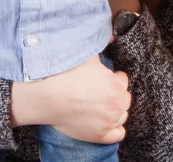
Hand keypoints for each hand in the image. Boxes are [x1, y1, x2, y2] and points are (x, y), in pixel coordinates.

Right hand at [10, 54, 130, 143]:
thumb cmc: (67, 75)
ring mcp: (109, 122)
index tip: (103, 76)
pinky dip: (115, 128)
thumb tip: (113, 36)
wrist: (48, 97)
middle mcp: (116, 105)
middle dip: (115, 92)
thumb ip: (102, 44)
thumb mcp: (87, 55)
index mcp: (116, 85)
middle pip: (124, 98)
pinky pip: (118, 134)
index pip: (123, 80)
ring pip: (122, 115)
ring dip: (115, 109)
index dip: (113, 76)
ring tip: (101, 103)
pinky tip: (106, 120)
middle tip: (100, 89)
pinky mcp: (100, 135)